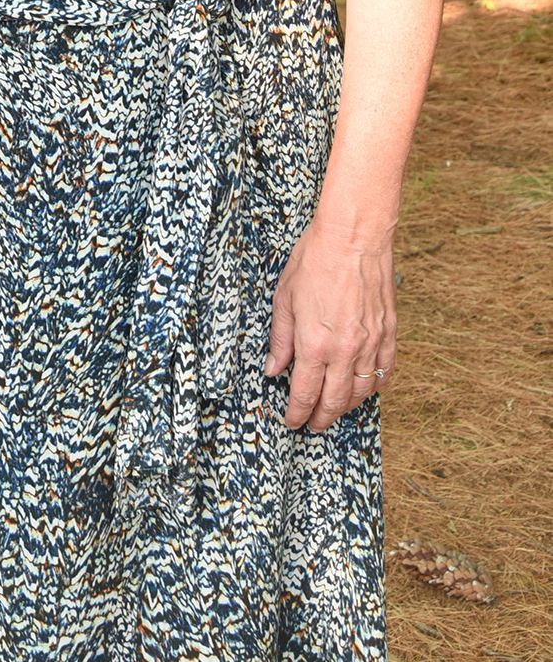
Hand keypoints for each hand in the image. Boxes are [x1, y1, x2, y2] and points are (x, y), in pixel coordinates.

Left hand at [265, 218, 396, 432]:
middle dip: (321, 417)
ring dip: (347, 407)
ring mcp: (371, 345)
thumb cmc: (315, 260)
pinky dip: (373, 387)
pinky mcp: (389, 334)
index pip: (305, 393)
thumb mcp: (285, 298)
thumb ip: (281, 338)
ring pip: (361, 392)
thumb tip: (273, 368)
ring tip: (335, 410)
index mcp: (314, 344)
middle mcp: (345, 352)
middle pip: (334, 401)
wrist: (354, 237)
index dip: (297, 413)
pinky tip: (364, 389)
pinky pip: (384, 373)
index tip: (292, 421)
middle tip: (313, 424)